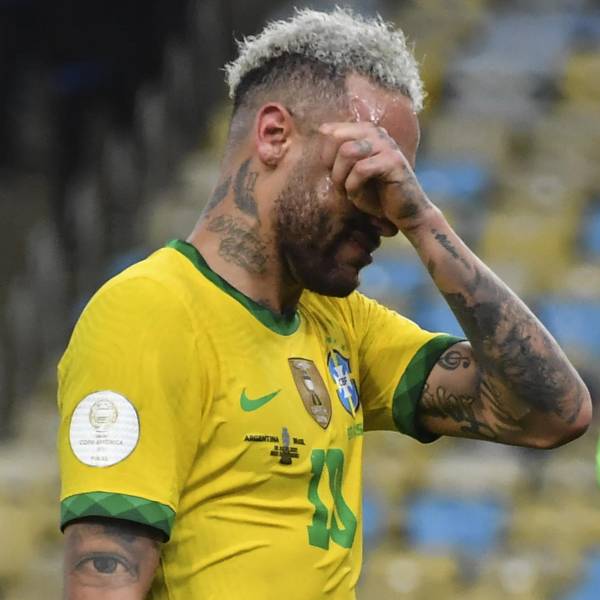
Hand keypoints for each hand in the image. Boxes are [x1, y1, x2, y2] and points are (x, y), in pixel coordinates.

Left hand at [318, 119, 432, 232]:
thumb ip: (337, 156)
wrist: (405, 213)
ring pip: (347, 152)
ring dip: (340, 177)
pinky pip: (360, 169)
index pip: (330, 131)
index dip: (325, 156)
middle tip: (339, 185)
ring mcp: (386, 145)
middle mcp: (376, 133)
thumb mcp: (350, 173)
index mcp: (365, 131)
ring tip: (348, 192)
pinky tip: (358, 197)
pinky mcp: (393, 162)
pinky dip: (353, 187)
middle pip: (336, 136)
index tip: (335, 175)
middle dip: (331, 164)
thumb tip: (318, 135)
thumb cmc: (376, 195)